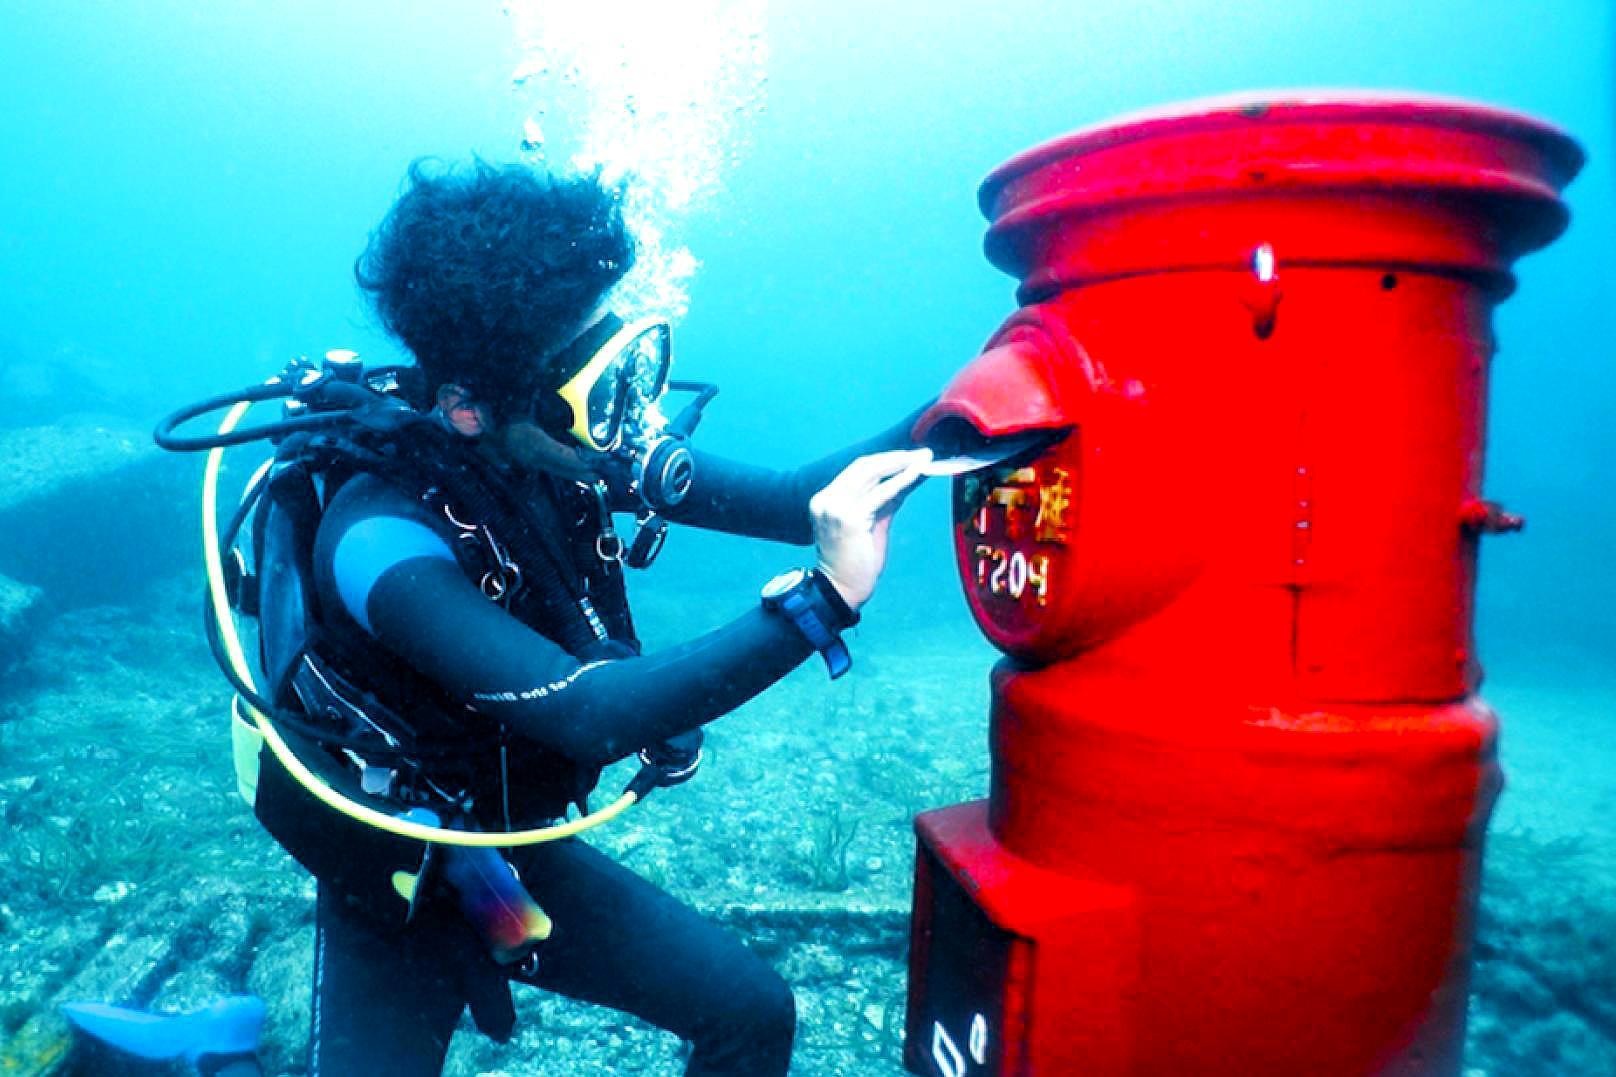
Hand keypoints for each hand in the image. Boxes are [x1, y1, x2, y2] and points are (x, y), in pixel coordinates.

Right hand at [810, 448, 931, 609]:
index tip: (911, 456)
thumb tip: (910, 476)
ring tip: (924, 459)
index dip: (887, 460)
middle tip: (923, 453)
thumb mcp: (873, 523)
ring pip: (872, 474)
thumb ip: (887, 499)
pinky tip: (918, 473)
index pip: (858, 470)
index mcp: (827, 498)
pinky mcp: (849, 518)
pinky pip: (881, 493)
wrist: (841, 590)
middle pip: (864, 466)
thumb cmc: (857, 562)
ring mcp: (835, 507)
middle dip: (896, 457)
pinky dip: (901, 480)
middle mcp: (826, 499)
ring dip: (901, 464)